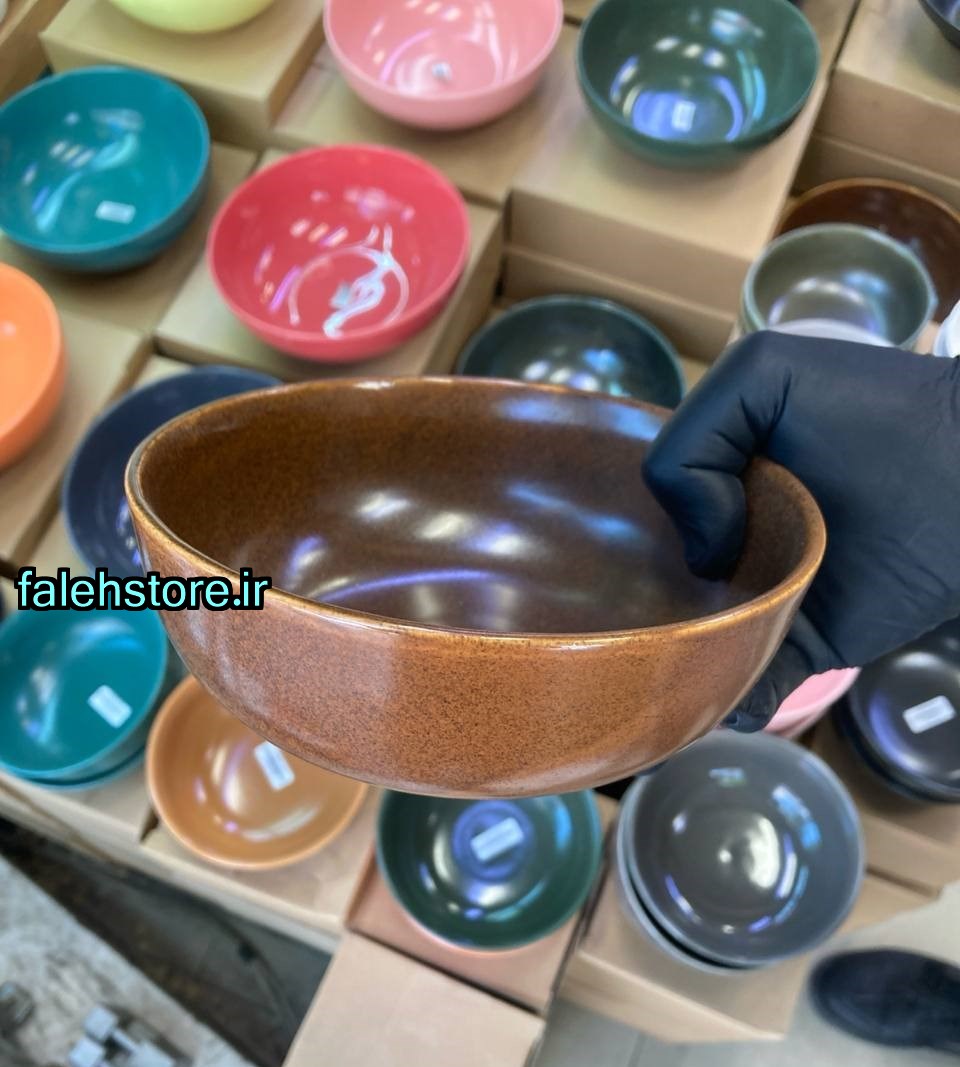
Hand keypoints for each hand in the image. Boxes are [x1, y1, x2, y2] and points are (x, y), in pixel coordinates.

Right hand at [643, 329, 959, 730]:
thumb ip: (690, 442)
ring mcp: (768, 594)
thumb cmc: (876, 414)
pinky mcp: (811, 641)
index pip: (639, 513)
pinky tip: (720, 701)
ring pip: (699, 642)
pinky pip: (757, 686)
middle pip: (659, 584)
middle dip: (643, 604)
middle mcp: (728, 539)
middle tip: (635, 615)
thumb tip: (702, 558)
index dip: (626, 526)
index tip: (626, 542)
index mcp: (710, 480)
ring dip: (679, 660)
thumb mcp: (762, 376)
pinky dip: (735, 702)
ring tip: (658, 670)